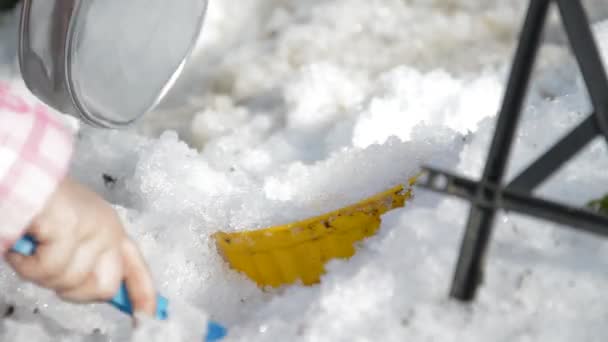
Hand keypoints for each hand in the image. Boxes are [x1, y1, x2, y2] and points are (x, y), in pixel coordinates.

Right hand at [6, 177, 155, 315]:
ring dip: (40, 273)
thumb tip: (104, 293)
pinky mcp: (69, 228)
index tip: (146, 315)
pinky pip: (46, 269)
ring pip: (68, 281)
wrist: (21, 174)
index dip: (143, 294)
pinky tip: (22, 246)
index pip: (135, 266)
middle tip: (50, 272)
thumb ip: (89, 258)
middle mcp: (108, 229)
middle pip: (104, 287)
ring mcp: (91, 228)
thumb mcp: (73, 231)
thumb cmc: (42, 204)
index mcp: (111, 229)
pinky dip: (25, 264)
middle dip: (74, 291)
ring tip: (31, 249)